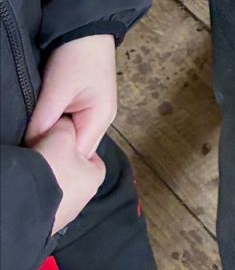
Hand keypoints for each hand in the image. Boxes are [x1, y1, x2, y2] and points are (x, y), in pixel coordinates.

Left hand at [25, 35, 117, 157]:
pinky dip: (58, 129)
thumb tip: (31, 150)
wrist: (87, 24)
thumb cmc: (76, 57)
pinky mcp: (86, 104)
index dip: (57, 160)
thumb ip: (43, 123)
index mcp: (101, 119)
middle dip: (57, 152)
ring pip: (73, 139)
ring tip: (37, 140)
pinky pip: (71, 127)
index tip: (36, 160)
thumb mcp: (56, 90)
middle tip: (34, 152)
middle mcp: (102, 120)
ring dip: (56, 140)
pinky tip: (45, 127)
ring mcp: (95, 112)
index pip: (78, 158)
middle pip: (77, 152)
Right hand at [27, 117, 105, 233]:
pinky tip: (30, 187)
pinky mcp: (46, 224)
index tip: (65, 142)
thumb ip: (67, 127)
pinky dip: (39, 194)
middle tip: (48, 155)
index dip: (79, 146)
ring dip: (50, 180)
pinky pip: (45, 203)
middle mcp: (83, 200)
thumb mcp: (62, 134)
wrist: (25, 204)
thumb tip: (64, 126)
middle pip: (74, 173)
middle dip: (63, 164)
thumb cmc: (51, 169)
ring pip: (59, 189)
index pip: (92, 158)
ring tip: (36, 170)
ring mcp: (64, 215)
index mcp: (94, 178)